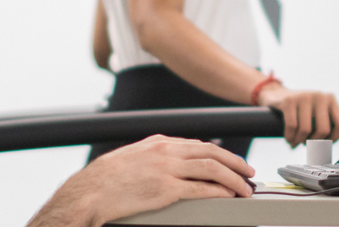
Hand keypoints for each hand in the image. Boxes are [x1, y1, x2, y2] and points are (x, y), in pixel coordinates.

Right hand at [27, 135, 254, 226]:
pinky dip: (219, 191)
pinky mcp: (165, 190)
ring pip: (211, 168)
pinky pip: (200, 189)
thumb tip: (173, 164)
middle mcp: (165, 151)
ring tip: (245, 187)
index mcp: (158, 142)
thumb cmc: (106, 180)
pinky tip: (228, 195)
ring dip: (233, 178)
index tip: (231, 161)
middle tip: (249, 171)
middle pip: (211, 151)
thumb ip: (155, 157)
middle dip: (234, 162)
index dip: (220, 153)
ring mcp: (166, 169)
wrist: (89, 192)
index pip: (198, 144)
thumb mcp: (132, 158)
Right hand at [256, 84, 338, 147]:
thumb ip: (326, 123)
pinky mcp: (289, 101)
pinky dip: (290, 137)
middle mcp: (320, 96)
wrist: (276, 94)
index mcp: (330, 99)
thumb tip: (326, 148)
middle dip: (314, 142)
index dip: (334, 139)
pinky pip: (292, 126)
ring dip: (299, 141)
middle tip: (307, 144)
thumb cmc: (299, 109)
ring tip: (296, 142)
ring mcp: (304, 97)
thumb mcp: (317, 111)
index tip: (325, 143)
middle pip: (323, 130)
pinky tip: (289, 139)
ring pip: (306, 130)